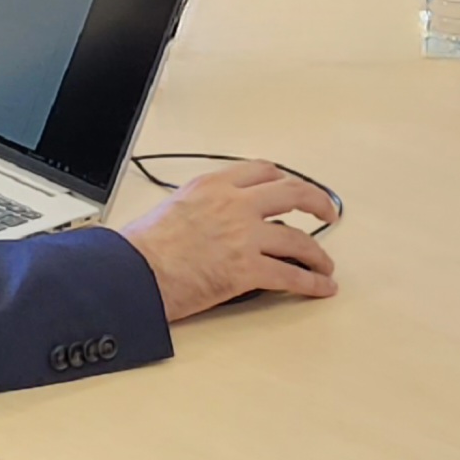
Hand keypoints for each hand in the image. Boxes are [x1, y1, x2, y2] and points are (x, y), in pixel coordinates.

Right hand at [119, 161, 339, 320]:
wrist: (132, 272)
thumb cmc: (141, 246)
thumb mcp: (174, 205)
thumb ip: (203, 203)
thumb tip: (214, 216)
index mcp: (214, 184)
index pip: (263, 171)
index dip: (285, 181)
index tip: (294, 190)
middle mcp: (235, 204)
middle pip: (293, 194)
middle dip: (317, 203)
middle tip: (327, 214)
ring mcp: (244, 236)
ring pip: (298, 240)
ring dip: (317, 254)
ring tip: (325, 264)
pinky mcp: (246, 269)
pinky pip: (290, 275)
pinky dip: (311, 283)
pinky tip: (321, 288)